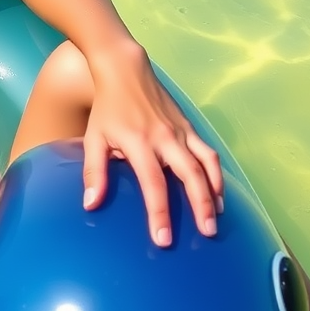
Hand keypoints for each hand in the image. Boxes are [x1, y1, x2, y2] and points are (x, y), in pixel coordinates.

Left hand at [84, 41, 223, 247]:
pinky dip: (216, 173)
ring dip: (215, 191)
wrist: (125, 71)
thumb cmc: (106, 110)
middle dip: (201, 206)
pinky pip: (208, 152)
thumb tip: (91, 205)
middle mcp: (165, 138)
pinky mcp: (189, 126)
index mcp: (139, 144)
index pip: (153, 184)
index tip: (163, 239)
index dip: (159, 213)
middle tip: (208, 233)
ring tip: (219, 217)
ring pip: (206, 164)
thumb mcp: (92, 140)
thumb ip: (94, 173)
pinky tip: (217, 191)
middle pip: (190, 176)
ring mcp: (180, 131)